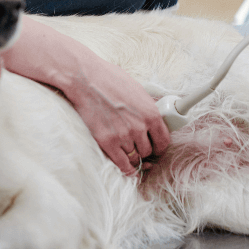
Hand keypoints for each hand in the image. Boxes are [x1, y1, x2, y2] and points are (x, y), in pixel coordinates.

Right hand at [59, 53, 169, 176]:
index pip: (164, 141)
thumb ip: (146, 107)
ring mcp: (123, 136)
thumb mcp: (136, 90)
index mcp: (151, 113)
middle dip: (144, 150)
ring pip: (134, 157)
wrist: (84, 79)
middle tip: (137, 148)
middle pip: (148, 151)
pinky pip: (122, 163)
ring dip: (131, 156)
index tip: (155, 148)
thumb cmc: (108, 79)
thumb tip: (153, 117)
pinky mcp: (106, 141)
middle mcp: (140, 127)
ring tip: (127, 151)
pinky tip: (128, 169)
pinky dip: (126, 169)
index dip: (160, 147)